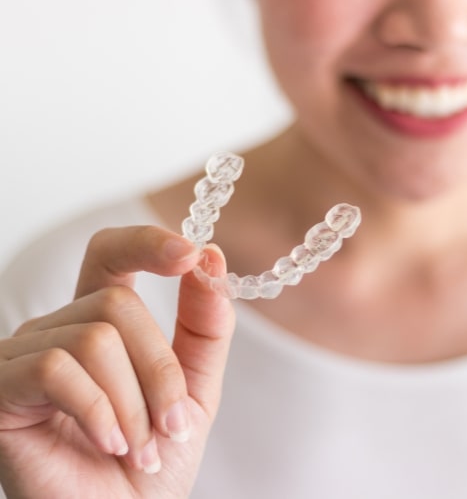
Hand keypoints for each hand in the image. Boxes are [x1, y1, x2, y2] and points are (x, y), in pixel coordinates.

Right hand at [0, 226, 234, 497]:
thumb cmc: (152, 457)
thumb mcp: (194, 387)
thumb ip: (205, 326)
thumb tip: (212, 257)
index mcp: (102, 322)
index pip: (110, 254)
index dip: (146, 243)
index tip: (191, 254)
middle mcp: (59, 329)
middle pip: (116, 303)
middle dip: (160, 369)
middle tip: (171, 425)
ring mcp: (24, 355)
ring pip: (94, 338)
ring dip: (133, 403)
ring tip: (139, 447)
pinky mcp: (1, 387)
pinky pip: (57, 369)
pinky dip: (98, 411)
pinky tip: (108, 444)